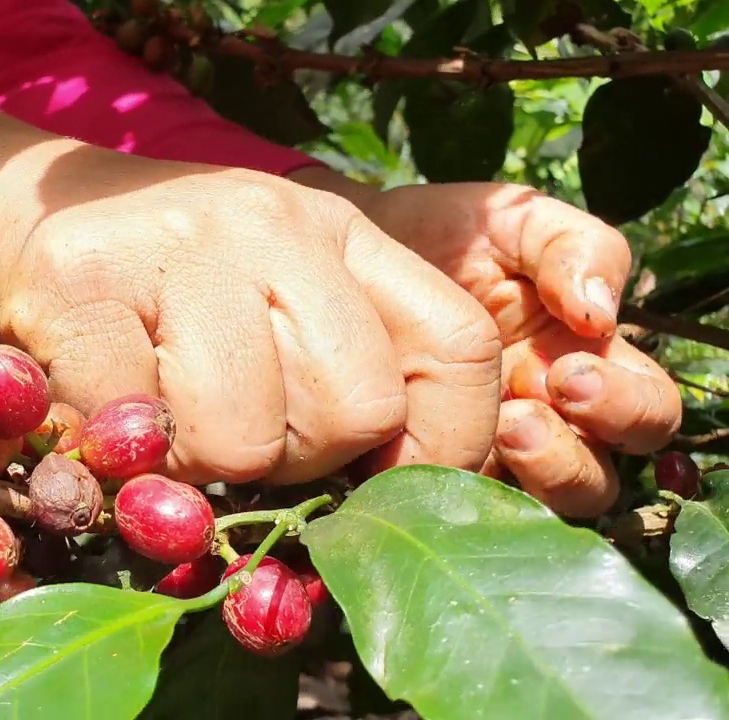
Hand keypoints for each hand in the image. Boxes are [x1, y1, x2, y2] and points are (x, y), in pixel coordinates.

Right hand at [0, 152, 502, 487]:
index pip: (457, 346)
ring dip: (200, 466)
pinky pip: (134, 433)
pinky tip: (99, 407)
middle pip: (356, 410)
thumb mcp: (268, 295)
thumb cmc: (162, 277)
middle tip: (235, 433)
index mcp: (339, 231)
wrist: (21, 202)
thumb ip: (333, 371)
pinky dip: (116, 454)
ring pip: (245, 438)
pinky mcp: (83, 283)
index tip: (382, 484)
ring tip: (164, 421)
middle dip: (295, 461)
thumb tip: (373, 507)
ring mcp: (179, 248)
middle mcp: (274, 226)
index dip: (445, 445)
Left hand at [327, 177, 681, 517]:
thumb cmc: (446, 237)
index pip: (646, 412)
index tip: (569, 373)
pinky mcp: (433, 469)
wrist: (351, 251)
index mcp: (586, 366)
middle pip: (599, 478)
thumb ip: (573, 247)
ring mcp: (494, 455)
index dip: (624, 406)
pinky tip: (431, 459)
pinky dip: (460, 491)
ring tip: (491, 435)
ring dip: (524, 479)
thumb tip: (600, 312)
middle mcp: (552, 423)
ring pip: (540, 507)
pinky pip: (466, 505)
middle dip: (570, 457)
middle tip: (521, 416)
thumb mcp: (514, 222)